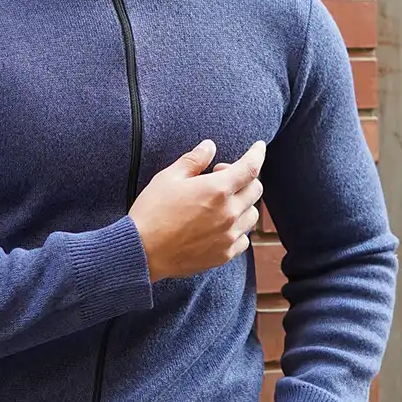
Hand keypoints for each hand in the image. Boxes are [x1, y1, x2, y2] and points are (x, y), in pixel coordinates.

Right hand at [129, 140, 265, 282]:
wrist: (142, 252)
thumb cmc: (152, 212)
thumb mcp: (168, 178)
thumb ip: (193, 160)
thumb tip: (209, 147)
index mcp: (217, 190)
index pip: (250, 167)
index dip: (257, 154)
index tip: (259, 147)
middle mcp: (229, 213)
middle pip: (255, 189)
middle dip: (244, 178)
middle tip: (219, 176)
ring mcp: (229, 235)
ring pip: (252, 215)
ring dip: (242, 203)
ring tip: (220, 203)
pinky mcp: (224, 254)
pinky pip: (244, 238)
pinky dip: (238, 228)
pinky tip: (220, 225)